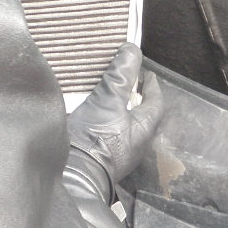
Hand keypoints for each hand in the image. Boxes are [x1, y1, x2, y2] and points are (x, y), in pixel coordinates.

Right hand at [67, 44, 163, 199]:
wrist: (72, 176)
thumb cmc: (96, 141)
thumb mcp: (108, 102)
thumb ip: (120, 76)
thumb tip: (132, 51)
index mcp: (144, 129)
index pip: (155, 101)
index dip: (150, 84)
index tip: (145, 72)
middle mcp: (135, 142)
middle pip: (140, 113)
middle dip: (133, 96)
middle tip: (125, 80)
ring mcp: (118, 152)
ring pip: (123, 123)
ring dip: (116, 108)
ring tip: (105, 93)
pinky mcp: (100, 156)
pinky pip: (106, 132)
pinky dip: (101, 119)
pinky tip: (88, 113)